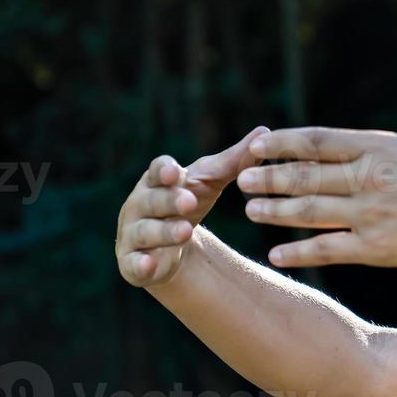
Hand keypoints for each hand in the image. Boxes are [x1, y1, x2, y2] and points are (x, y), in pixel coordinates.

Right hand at [115, 126, 269, 286]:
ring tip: (184, 232)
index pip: (157, 171)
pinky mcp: (132, 263)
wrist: (173, 246)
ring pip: (145, 231)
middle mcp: (140, 204)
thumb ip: (234, 160)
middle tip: (188, 201)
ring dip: (163, 231)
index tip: (176, 172)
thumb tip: (265, 131)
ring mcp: (133, 234)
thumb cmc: (189, 202)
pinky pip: (133, 264)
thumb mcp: (211, 182)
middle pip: (152, 200)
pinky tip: (149, 266)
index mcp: (158, 181)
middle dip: (169, 201)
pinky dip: (140, 265)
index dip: (164, 171)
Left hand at [239, 91, 396, 268]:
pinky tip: (277, 255)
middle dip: (270, 178)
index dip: (284, 143)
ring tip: (252, 211)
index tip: (260, 145)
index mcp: (382, 146)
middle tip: (243, 179)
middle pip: (305, 175)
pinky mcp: (378, 248)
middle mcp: (370, 177)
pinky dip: (299, 253)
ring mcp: (371, 213)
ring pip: (309, 212)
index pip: (319, 141)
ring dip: (275, 211)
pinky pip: (328, 249)